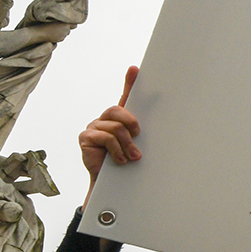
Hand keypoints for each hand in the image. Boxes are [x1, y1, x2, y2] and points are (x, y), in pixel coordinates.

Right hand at [79, 67, 139, 189]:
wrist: (113, 183)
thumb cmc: (128, 161)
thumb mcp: (139, 144)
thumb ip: (144, 133)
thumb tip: (165, 122)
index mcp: (120, 118)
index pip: (125, 96)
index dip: (129, 82)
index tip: (135, 69)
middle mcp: (105, 119)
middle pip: (118, 110)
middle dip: (131, 123)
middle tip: (138, 136)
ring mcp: (93, 127)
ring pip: (115, 128)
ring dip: (127, 144)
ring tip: (132, 156)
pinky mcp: (85, 138)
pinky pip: (105, 138)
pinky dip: (116, 150)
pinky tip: (119, 159)